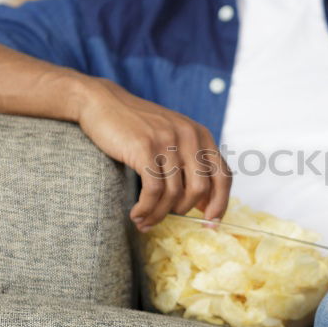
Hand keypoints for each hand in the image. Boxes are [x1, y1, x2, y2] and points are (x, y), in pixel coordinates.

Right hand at [74, 78, 231, 230]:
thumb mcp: (173, 138)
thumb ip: (190, 164)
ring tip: (145, 222)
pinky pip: (153, 190)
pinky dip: (146, 208)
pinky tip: (136, 214)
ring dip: (159, 215)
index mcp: (201, 135)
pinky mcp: (145, 148)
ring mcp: (167, 141)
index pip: (224, 176)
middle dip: (184, 211)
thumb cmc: (137, 126)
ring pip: (174, 194)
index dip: (220, 203)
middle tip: (166, 220)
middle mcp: (189, 137)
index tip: (210, 224)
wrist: (103, 102)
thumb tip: (205, 205)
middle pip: (201, 189)